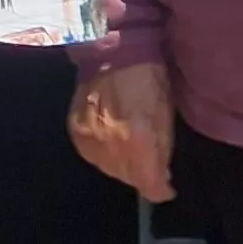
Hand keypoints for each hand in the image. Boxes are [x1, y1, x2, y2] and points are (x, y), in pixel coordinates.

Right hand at [67, 64, 177, 202]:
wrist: (113, 53)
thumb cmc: (149, 80)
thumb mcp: (167, 117)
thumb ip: (163, 151)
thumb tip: (162, 175)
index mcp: (139, 143)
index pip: (150, 187)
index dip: (162, 189)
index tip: (167, 186)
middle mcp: (111, 148)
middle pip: (129, 180)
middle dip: (142, 174)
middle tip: (151, 162)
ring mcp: (89, 140)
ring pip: (109, 170)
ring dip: (122, 165)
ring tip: (131, 148)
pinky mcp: (75, 131)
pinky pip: (92, 155)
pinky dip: (104, 152)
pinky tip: (112, 139)